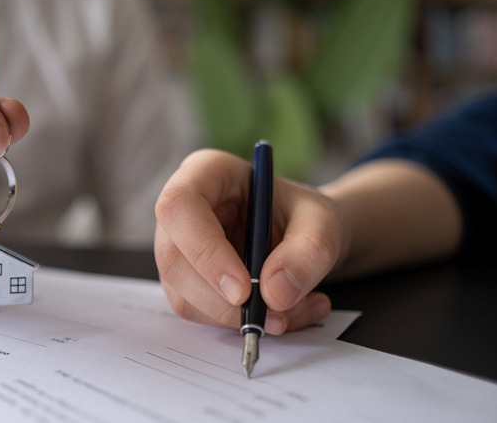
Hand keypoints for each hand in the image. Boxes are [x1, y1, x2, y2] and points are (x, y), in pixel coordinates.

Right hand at [154, 149, 346, 333]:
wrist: (306, 238)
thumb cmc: (304, 216)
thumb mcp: (323, 224)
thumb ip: (308, 252)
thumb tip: (275, 294)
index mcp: (205, 173)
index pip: (180, 207)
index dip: (204, 250)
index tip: (243, 290)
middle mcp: (181, 211)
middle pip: (174, 259)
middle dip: (222, 299)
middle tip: (275, 317)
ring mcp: (179, 250)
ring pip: (185, 295)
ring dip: (239, 317)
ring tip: (295, 310)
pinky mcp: (186, 284)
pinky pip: (201, 314)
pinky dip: (242, 324)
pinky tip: (281, 314)